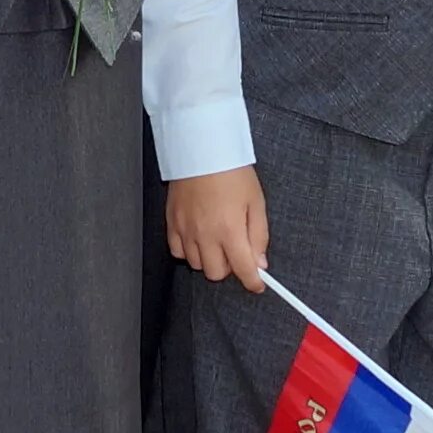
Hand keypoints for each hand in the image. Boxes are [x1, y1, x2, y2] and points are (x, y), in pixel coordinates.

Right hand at [166, 167, 266, 289]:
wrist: (202, 148)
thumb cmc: (231, 171)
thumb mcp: (256, 201)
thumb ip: (259, 235)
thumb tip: (260, 261)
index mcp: (230, 229)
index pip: (243, 270)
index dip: (253, 281)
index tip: (256, 283)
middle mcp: (206, 234)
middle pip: (216, 274)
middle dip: (229, 268)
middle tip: (236, 251)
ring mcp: (186, 229)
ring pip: (197, 265)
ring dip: (209, 258)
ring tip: (216, 240)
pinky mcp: (172, 222)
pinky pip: (177, 251)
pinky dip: (189, 250)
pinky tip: (198, 237)